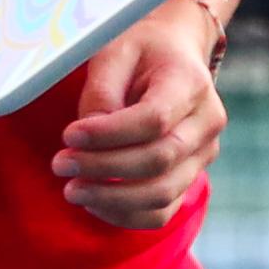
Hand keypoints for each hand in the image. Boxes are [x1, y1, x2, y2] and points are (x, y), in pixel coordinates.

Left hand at [52, 0, 229, 226]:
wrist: (175, 54)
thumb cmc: (141, 52)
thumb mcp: (115, 53)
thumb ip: (101, 94)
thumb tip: (85, 141)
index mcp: (191, 82)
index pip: (153, 120)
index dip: (108, 134)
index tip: (68, 136)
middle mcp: (207, 122)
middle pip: (158, 161)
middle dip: (103, 169)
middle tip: (61, 165)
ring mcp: (204, 154)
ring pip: (162, 194)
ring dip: (111, 200)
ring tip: (72, 189)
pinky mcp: (191, 177)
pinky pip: (161, 212)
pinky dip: (125, 216)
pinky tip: (94, 203)